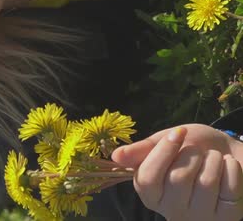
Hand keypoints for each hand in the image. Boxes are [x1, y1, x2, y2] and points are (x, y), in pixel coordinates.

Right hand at [111, 125, 242, 220]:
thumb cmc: (192, 147)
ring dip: (214, 160)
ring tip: (213, 160)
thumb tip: (115, 156)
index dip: (163, 151)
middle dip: (193, 154)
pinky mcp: (227, 218)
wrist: (226, 152)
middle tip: (197, 152)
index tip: (177, 133)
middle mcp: (171, 210)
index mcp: (150, 192)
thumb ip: (142, 150)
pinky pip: (230, 187)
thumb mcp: (164, 143)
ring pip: (206, 182)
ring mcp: (199, 217)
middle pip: (178, 178)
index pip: (147, 177)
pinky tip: (227, 169)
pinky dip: (231, 168)